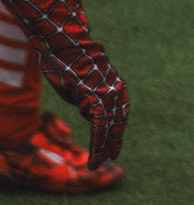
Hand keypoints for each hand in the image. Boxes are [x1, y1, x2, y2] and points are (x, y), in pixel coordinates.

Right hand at [7, 0, 128, 164]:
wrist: (63, 41)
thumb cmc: (65, 57)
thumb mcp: (80, 82)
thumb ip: (87, 99)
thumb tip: (90, 113)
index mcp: (115, 86)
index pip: (118, 115)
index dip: (115, 131)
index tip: (114, 145)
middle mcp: (116, 92)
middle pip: (117, 124)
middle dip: (112, 143)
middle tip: (110, 158)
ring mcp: (108, 96)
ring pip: (109, 130)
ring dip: (103, 149)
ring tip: (97, 163)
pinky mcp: (97, 100)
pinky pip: (99, 129)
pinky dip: (97, 145)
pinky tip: (94, 158)